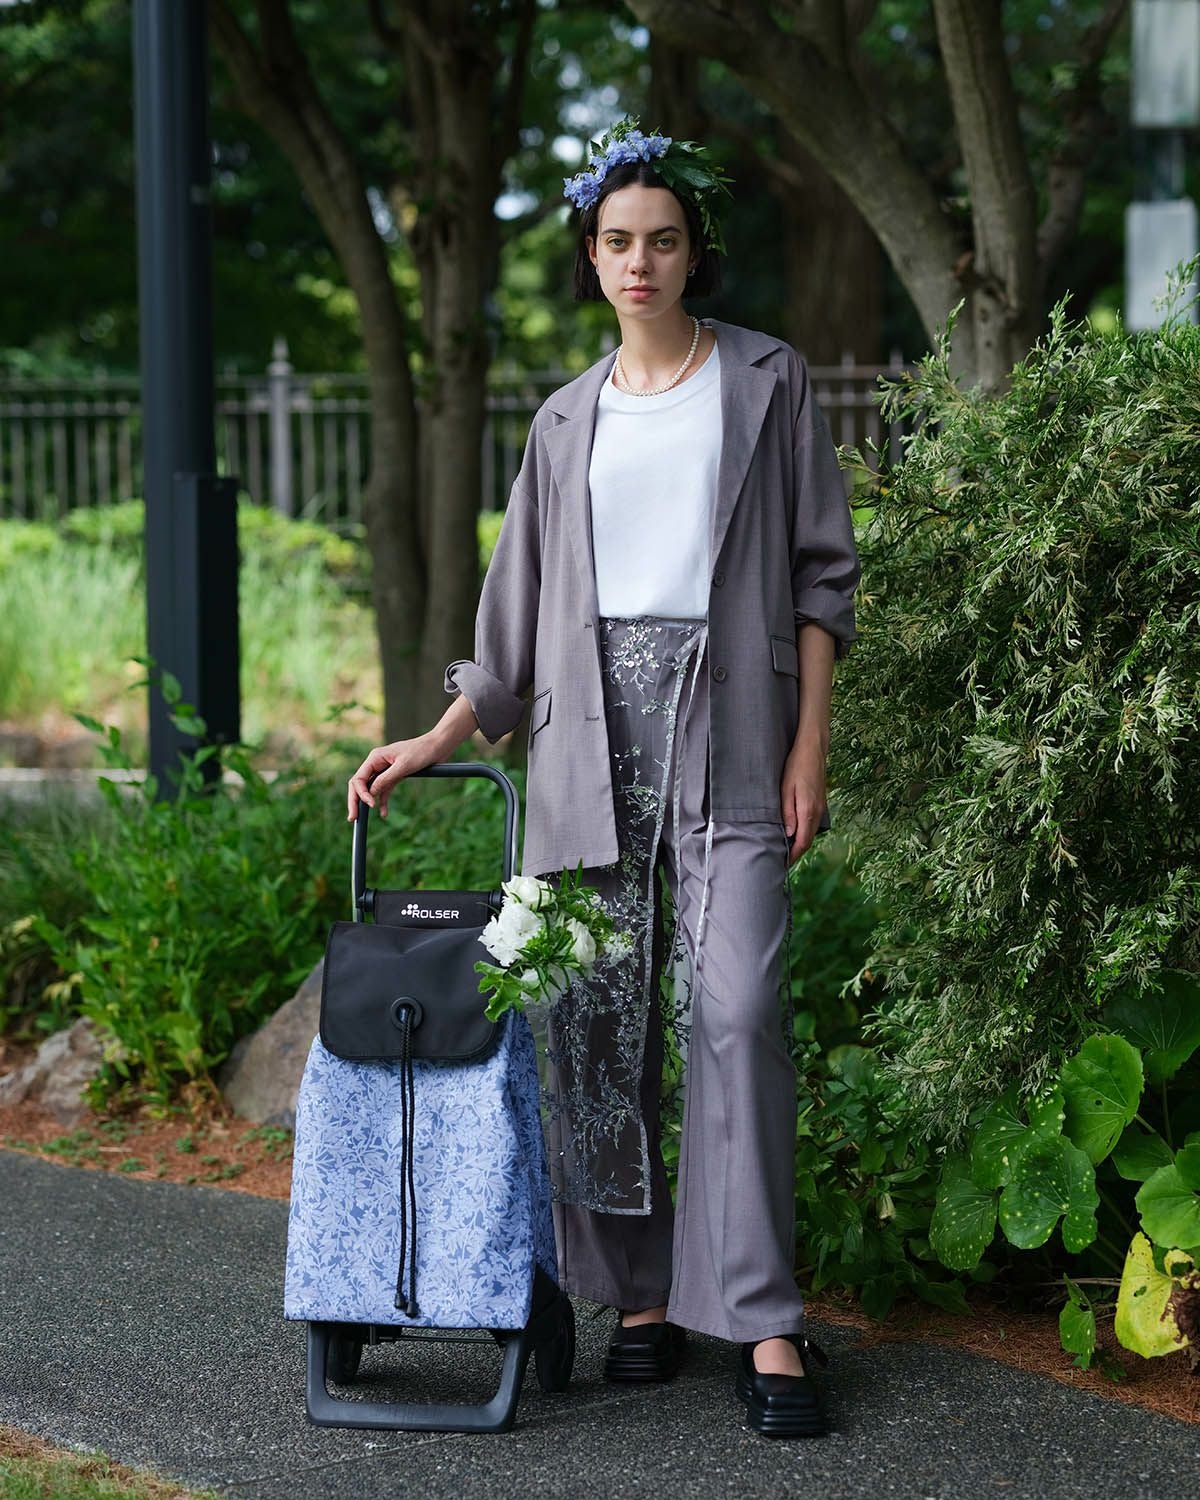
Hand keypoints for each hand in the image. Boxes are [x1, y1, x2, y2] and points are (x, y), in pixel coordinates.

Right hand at [346, 736, 438, 820]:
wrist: (437, 747)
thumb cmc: (421, 751)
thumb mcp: (404, 766)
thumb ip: (386, 779)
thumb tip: (370, 793)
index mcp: (375, 758)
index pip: (358, 778)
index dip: (360, 794)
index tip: (370, 805)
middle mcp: (377, 764)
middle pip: (360, 785)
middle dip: (355, 801)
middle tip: (353, 818)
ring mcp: (385, 770)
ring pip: (370, 789)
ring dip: (367, 803)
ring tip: (362, 819)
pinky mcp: (394, 776)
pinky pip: (384, 790)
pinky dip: (383, 801)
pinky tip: (384, 813)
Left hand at [780, 740, 827, 866]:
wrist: (813, 749)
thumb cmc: (796, 765)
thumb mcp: (786, 788)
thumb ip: (788, 812)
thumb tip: (788, 835)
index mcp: (808, 811)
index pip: (802, 842)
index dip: (792, 856)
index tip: (782, 865)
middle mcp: (817, 812)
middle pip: (807, 841)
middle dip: (795, 853)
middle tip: (780, 862)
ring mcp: (820, 807)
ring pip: (810, 833)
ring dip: (799, 843)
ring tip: (784, 850)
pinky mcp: (819, 802)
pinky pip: (812, 824)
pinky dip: (803, 833)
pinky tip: (793, 832)